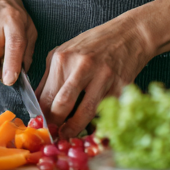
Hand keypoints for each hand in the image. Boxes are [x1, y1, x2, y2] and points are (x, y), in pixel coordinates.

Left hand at [37, 15, 152, 138]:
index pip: (46, 96)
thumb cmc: (95, 44)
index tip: (41, 126)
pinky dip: (97, 120)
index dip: (42, 116)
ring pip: (84, 113)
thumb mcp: (65, 52)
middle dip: (55, 124)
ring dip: (74, 129)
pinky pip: (105, 110)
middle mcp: (81, 67)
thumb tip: (39, 104)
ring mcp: (103, 77)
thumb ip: (51, 77)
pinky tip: (91, 124)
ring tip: (68, 134)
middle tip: (53, 133)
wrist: (130, 34)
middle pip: (62, 105)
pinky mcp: (120, 87)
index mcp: (63, 58)